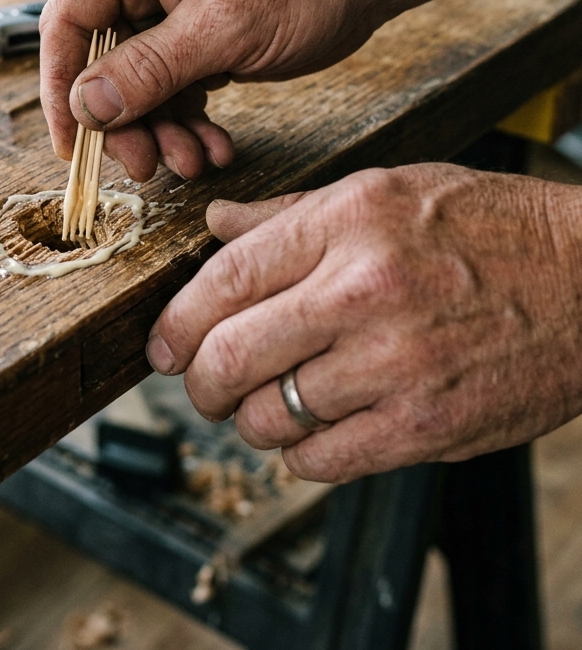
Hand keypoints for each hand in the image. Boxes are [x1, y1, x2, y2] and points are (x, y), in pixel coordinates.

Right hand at [39, 0, 384, 181]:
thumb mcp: (222, 29)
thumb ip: (147, 70)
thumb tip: (86, 107)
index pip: (68, 21)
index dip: (63, 88)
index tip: (72, 147)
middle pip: (101, 59)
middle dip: (127, 119)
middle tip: (148, 166)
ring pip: (137, 79)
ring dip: (163, 127)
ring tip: (196, 162)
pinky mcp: (190, 24)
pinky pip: (170, 79)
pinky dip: (189, 116)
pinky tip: (214, 145)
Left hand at [146, 164, 581, 481]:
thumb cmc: (486, 229)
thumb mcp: (384, 190)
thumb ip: (289, 214)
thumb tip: (216, 224)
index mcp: (346, 223)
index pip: (224, 279)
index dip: (177, 321)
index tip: (163, 346)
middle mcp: (363, 291)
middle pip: (230, 355)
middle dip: (198, 382)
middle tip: (201, 384)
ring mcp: (396, 364)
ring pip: (269, 416)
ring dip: (249, 419)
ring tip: (265, 403)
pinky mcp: (426, 426)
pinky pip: (321, 459)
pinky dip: (299, 453)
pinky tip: (313, 429)